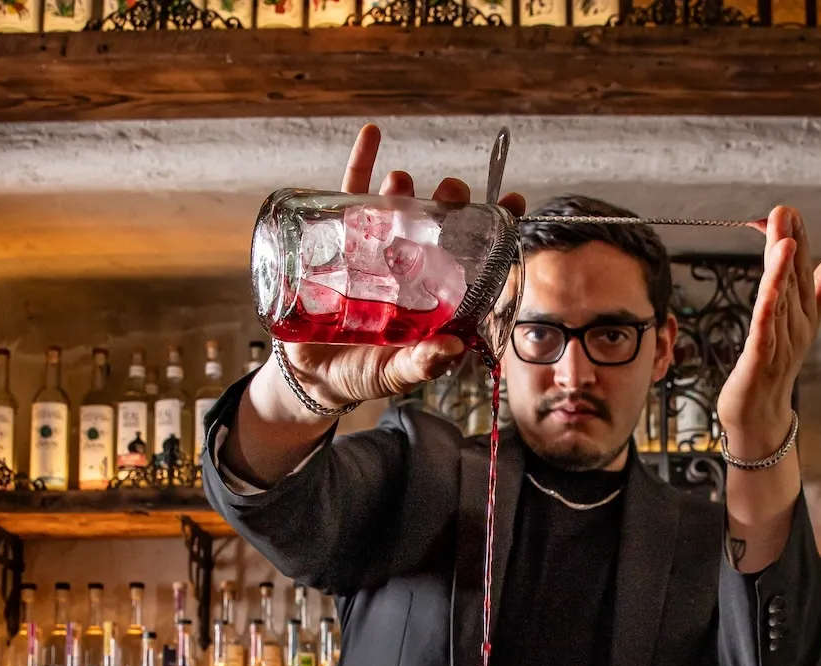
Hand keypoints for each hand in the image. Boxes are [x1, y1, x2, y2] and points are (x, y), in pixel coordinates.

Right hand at [280, 124, 530, 410]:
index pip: (469, 259)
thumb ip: (421, 363)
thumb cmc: (358, 375)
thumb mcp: (392, 374)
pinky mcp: (336, 242)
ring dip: (403, 189)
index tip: (512, 204)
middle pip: (434, 227)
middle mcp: (406, 268)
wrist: (308, 375)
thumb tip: (454, 347)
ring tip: (403, 181)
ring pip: (394, 209)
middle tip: (452, 191)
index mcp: (430, 297)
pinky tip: (372, 135)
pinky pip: (348, 197)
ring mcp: (372, 252)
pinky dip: (361, 163)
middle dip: (449, 205)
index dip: (492, 232)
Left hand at [714, 206, 820, 460]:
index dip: (799, 240)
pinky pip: (765, 331)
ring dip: (781, 271)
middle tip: (786, 211)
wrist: (761, 417)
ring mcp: (780, 344)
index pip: (802, 271)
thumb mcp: (800, 322)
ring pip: (780, 302)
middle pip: (792, 280)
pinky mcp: (761, 361)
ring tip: (783, 240)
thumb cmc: (776, 368)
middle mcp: (795, 326)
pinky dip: (768, 309)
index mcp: (802, 314)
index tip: (792, 210)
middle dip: (789, 245)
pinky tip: (768, 289)